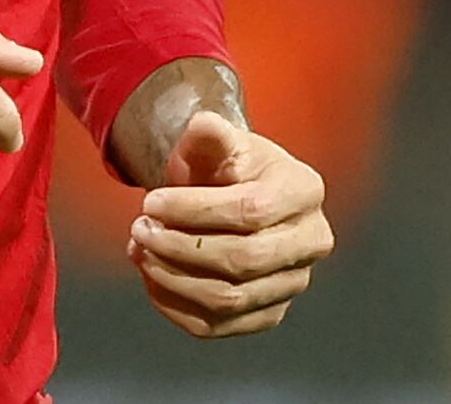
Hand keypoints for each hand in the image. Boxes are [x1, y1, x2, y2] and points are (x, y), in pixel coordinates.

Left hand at [125, 109, 334, 338]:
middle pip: (244, 260)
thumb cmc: (226, 167)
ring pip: (229, 299)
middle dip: (180, 247)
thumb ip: (209, 133)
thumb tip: (202, 124)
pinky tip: (151, 277)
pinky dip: (176, 306)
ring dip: (172, 278)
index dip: (194, 210)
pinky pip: (218, 326)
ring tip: (140, 250)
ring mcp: (293, 283)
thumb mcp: (218, 142)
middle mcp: (311, 241)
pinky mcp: (269, 314)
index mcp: (304, 190)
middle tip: (139, 229)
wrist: (232, 196)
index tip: (150, 202)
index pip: (250, 211)